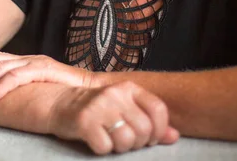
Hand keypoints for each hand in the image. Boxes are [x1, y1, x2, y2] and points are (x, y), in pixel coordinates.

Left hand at [0, 51, 93, 101]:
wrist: (93, 89)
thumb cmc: (65, 92)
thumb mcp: (38, 87)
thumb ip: (22, 87)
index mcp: (24, 60)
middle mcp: (27, 58)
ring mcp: (35, 62)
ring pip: (0, 68)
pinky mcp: (44, 70)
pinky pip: (17, 77)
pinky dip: (0, 87)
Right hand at [49, 81, 178, 154]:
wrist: (62, 104)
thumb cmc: (99, 109)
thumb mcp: (125, 108)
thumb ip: (150, 120)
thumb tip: (175, 136)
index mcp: (129, 88)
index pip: (158, 109)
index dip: (159, 129)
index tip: (149, 137)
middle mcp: (115, 94)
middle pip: (144, 129)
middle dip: (138, 143)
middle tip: (127, 141)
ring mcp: (99, 106)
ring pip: (127, 140)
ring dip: (121, 148)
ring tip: (112, 140)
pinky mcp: (84, 121)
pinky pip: (105, 147)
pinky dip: (102, 149)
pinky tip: (96, 139)